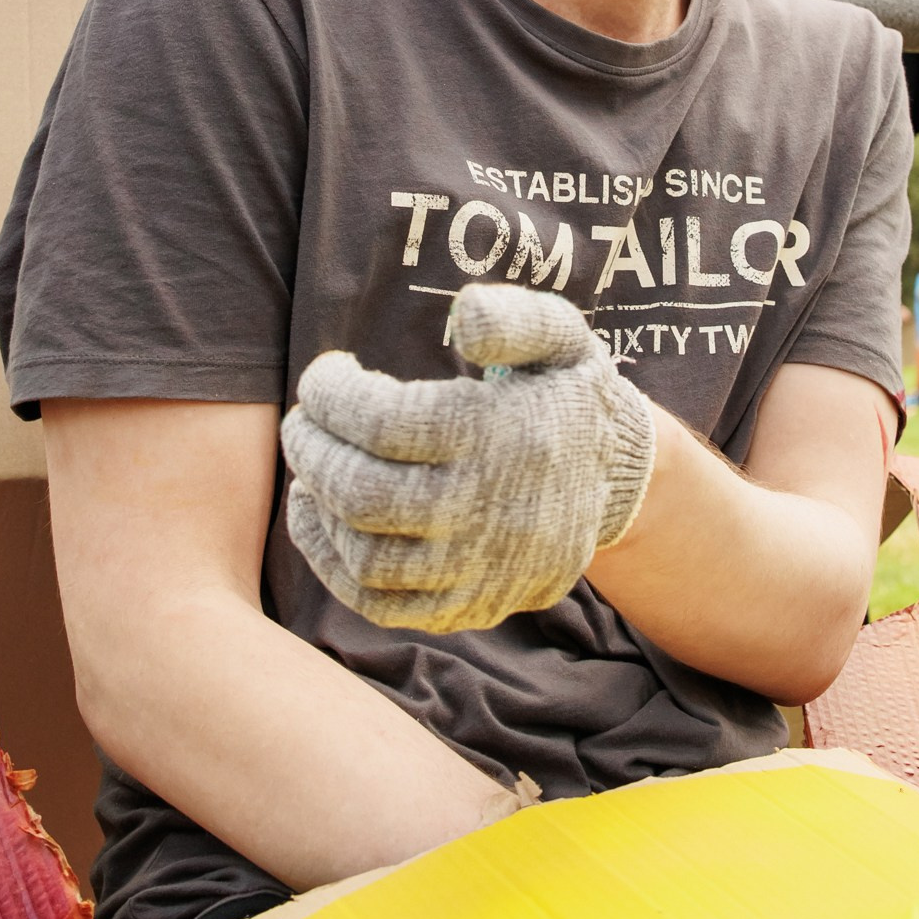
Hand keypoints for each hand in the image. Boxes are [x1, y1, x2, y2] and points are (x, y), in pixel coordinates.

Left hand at [280, 283, 657, 632]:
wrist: (616, 485)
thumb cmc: (564, 397)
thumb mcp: (563, 338)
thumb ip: (515, 316)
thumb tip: (465, 312)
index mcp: (502, 436)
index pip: (384, 423)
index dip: (332, 395)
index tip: (324, 376)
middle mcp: (489, 508)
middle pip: (364, 494)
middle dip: (311, 451)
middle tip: (301, 422)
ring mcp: (479, 567)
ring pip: (365, 555)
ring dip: (317, 509)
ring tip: (310, 468)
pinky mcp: (470, 605)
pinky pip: (380, 605)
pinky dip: (332, 566)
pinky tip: (317, 520)